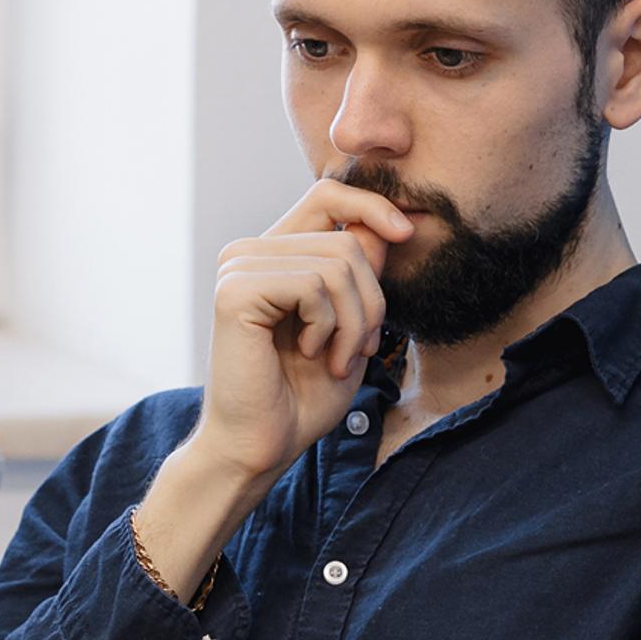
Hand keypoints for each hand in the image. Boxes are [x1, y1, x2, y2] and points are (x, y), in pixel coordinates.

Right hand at [134, 180, 418, 597]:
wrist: (262, 445)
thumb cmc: (302, 395)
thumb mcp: (350, 326)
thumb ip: (360, 274)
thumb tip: (386, 225)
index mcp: (273, 254)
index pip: (328, 194)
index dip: (372, 205)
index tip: (406, 234)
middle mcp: (249, 252)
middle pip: (345, 237)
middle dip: (372, 299)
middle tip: (362, 348)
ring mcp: (237, 267)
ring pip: (336, 261)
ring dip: (355, 321)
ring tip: (337, 359)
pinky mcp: (234, 290)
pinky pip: (313, 284)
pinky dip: (329, 326)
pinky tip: (311, 354)